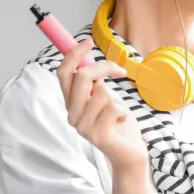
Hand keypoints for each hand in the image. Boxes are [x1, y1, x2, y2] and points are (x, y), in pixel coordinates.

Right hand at [56, 37, 147, 171]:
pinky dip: (123, 110)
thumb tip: (90, 60)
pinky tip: (120, 121)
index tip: (87, 41)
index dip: (73, 55)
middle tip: (120, 71)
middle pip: (82, 77)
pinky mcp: (97, 135)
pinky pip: (114, 107)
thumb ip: (94, 83)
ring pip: (102, 92)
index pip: (64, 74)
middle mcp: (72, 114)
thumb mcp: (105, 97)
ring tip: (118, 112)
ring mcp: (83, 126)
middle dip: (104, 67)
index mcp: (71, 103)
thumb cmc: (118, 122)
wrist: (129, 153)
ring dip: (117, 98)